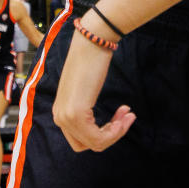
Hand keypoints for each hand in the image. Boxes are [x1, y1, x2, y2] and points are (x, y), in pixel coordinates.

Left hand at [52, 28, 132, 151]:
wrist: (91, 43)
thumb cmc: (90, 62)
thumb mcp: (84, 91)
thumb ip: (85, 109)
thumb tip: (97, 125)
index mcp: (60, 112)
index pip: (81, 139)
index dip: (104, 133)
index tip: (121, 116)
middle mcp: (59, 117)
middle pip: (87, 145)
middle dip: (110, 135)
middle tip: (126, 116)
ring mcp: (66, 117)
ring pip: (94, 143)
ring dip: (116, 133)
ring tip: (128, 115)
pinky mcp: (76, 114)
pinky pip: (98, 138)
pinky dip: (115, 131)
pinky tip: (124, 115)